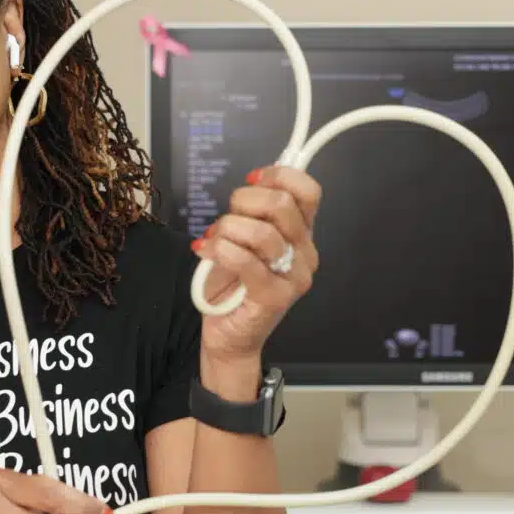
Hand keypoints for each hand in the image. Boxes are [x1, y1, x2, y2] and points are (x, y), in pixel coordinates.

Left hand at [192, 165, 320, 364]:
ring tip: (213, 241)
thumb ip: (253, 213)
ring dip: (227, 229)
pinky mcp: (274, 297)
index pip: (308, 191)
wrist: (229, 337)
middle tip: (226, 220)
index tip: (252, 180)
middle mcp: (305, 254)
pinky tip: (205, 251)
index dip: (279, 176)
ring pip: (262, 232)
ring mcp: (293, 277)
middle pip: (282, 204)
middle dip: (243, 201)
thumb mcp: (243, 239)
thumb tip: (254, 181)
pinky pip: (246, 260)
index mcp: (301, 234)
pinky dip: (220, 250)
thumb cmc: (233, 286)